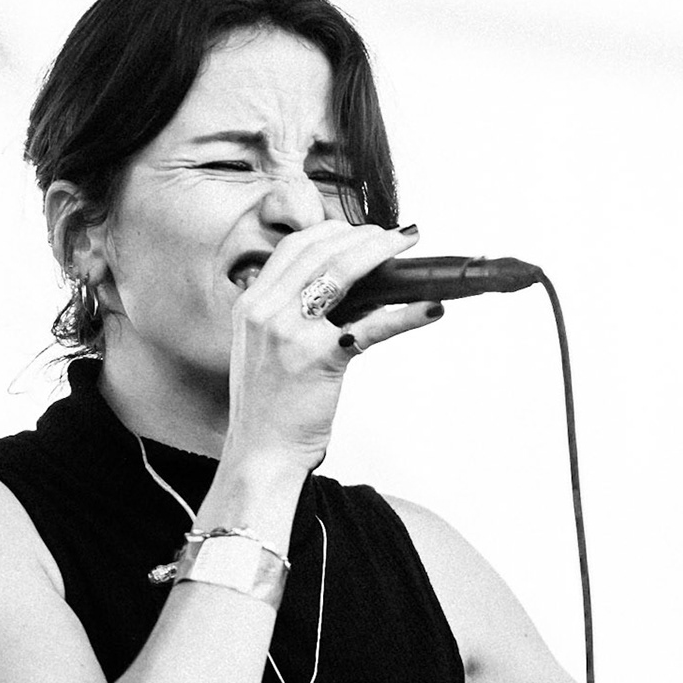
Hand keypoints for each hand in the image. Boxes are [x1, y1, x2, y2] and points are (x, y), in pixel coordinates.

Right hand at [226, 222, 442, 461]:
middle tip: (398, 236)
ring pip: (342, 272)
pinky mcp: (319, 358)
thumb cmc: (273, 406)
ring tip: (409, 250)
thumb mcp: (270, 348)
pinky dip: (406, 315)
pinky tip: (431, 308)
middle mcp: (265, 311)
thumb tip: (362, 292)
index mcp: (251, 304)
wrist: (262, 452)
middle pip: (320, 250)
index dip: (333, 231)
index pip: (294, 247)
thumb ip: (298, 315)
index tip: (363, 230)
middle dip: (364, 236)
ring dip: (382, 254)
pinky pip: (371, 325)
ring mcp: (290, 332)